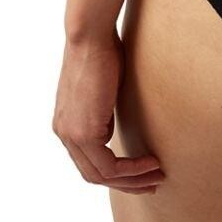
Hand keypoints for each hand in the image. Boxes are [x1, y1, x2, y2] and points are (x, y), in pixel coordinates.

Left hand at [52, 29, 163, 194]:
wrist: (90, 37)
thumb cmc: (100, 53)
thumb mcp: (102, 90)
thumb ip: (103, 112)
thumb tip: (112, 125)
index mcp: (66, 125)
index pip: (90, 161)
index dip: (117, 171)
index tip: (143, 169)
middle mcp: (64, 134)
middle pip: (93, 175)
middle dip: (126, 183)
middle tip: (152, 182)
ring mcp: (71, 135)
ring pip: (101, 175)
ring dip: (132, 180)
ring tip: (157, 175)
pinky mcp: (83, 133)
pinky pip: (108, 166)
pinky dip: (131, 169)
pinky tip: (150, 162)